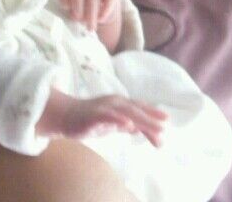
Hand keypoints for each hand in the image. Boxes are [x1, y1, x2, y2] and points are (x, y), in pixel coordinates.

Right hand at [37, 89, 167, 147]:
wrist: (64, 115)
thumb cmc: (88, 120)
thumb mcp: (110, 123)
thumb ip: (123, 124)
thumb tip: (138, 127)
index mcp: (119, 104)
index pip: (139, 108)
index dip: (152, 113)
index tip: (167, 120)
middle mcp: (114, 102)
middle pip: (136, 110)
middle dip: (151, 119)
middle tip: (165, 129)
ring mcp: (104, 107)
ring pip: (126, 112)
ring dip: (142, 120)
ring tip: (155, 129)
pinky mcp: (94, 114)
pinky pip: (108, 116)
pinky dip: (119, 119)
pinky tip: (128, 125)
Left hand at [58, 0, 120, 31]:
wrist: (104, 13)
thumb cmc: (85, 14)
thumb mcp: (76, 15)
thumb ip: (71, 15)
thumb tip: (70, 22)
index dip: (64, 2)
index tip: (67, 13)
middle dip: (77, 10)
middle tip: (79, 21)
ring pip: (92, 0)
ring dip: (90, 15)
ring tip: (91, 28)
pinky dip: (105, 10)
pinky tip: (102, 19)